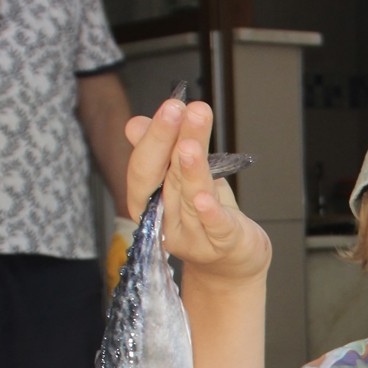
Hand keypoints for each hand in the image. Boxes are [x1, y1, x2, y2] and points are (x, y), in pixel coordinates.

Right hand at [124, 98, 269, 284]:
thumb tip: (135, 123)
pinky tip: (205, 197)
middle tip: (177, 108)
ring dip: (188, 170)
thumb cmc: (205, 218)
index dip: (155, 136)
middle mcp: (165, 219)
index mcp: (150, 201)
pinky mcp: (222, 244)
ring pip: (189, 196)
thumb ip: (163, 153)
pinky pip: (214, 226)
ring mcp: (192, 235)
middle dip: (168, 141)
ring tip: (189, 144)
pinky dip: (209, 212)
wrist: (232, 262)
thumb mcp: (184, 181)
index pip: (145, 166)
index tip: (172, 104)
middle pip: (164, 176)